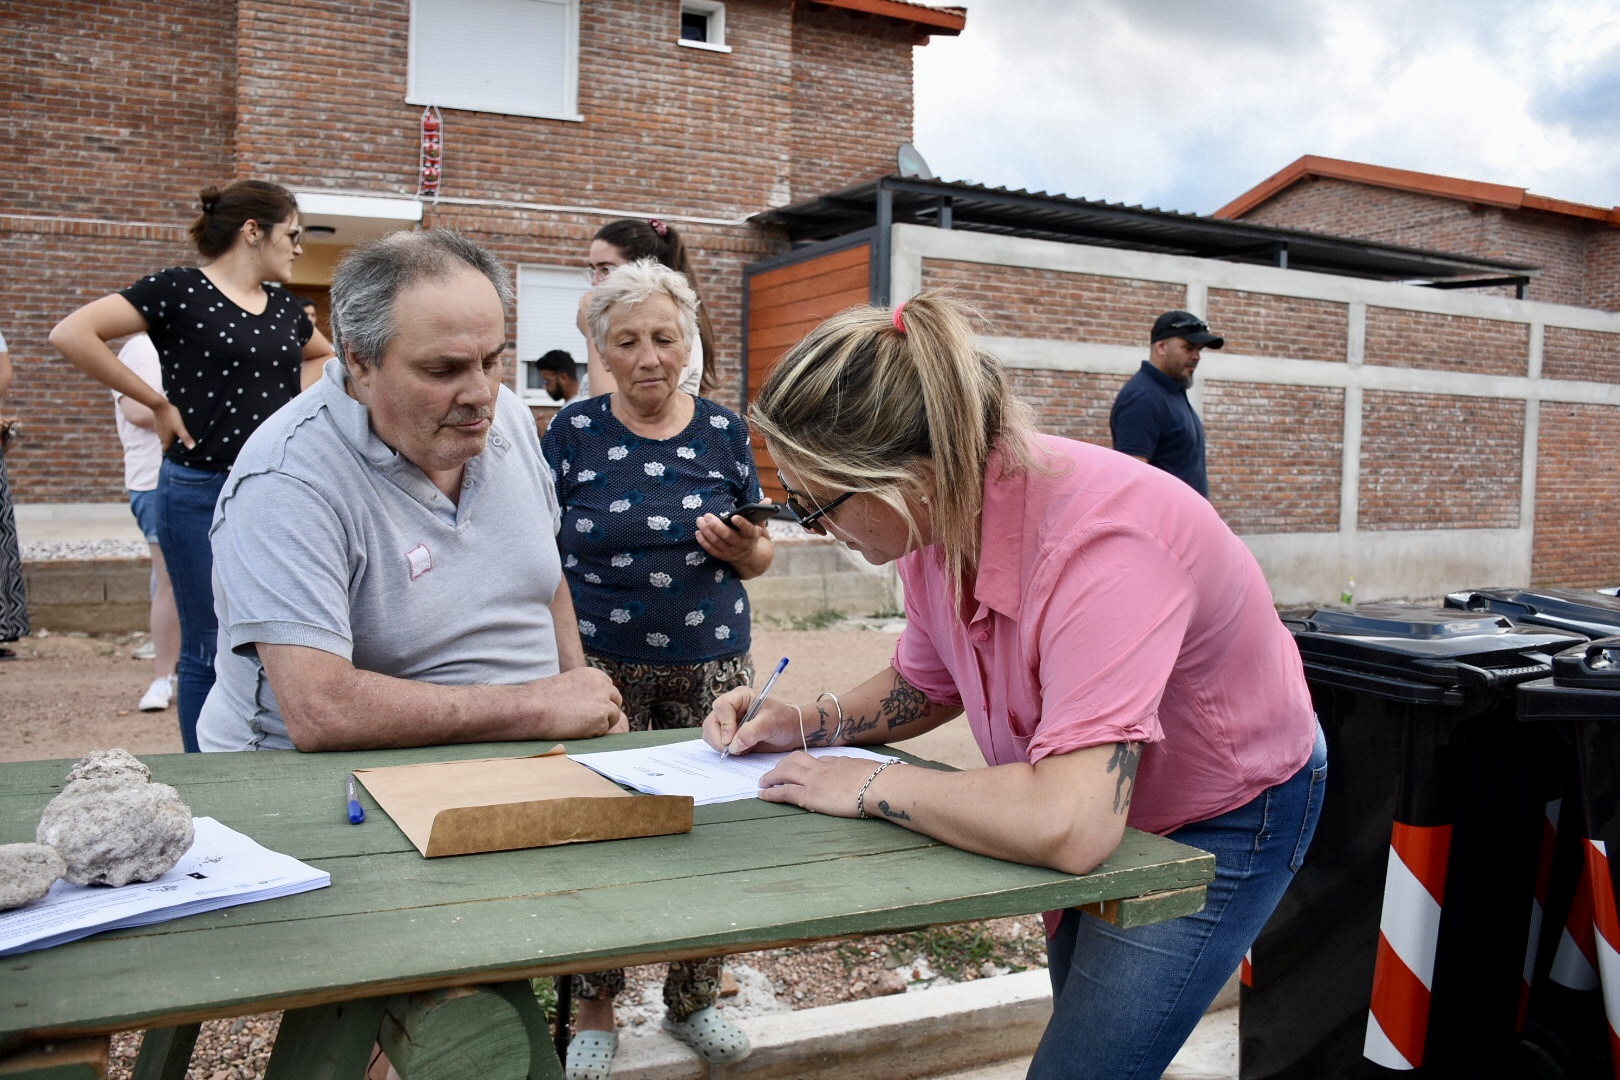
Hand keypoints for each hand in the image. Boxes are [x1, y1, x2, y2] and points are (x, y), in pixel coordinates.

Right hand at [152, 400, 195, 450]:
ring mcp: (159, 430)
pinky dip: (168, 432)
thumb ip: (186, 438)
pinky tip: (173, 428)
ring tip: (178, 436)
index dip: (171, 452)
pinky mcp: (158, 424)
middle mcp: (161, 437)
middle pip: (166, 444)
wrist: (160, 405)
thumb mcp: (180, 428)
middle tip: (181, 444)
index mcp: (166, 440)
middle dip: (172, 445)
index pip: (166, 450)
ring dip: (170, 438)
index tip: (177, 452)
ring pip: (165, 437)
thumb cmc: (171, 417)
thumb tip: (192, 447)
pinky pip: (164, 431)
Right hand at [529, 666, 627, 737]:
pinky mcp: (600, 719)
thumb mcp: (568, 684)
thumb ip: (584, 690)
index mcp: (594, 674)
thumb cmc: (541, 698)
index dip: (601, 700)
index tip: (591, 709)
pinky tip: (576, 730)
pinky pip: (604, 730)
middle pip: (616, 700)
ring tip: (579, 726)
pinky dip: (594, 733)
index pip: (608, 688)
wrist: (533, 707)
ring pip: (614, 716)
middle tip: (590, 721)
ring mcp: (603, 702)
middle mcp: (602, 685)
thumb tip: (593, 704)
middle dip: (606, 711)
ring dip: (601, 723)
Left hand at [694, 511, 765, 563]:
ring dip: (707, 531)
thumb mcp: (759, 525)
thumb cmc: (752, 534)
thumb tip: (768, 499)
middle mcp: (742, 545)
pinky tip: (698, 532)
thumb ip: (761, 511)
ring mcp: (732, 552)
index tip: (734, 516)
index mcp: (752, 535)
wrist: (751, 556)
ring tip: (700, 521)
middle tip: (707, 516)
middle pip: (728, 536)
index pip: (748, 530)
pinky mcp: (723, 556)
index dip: (742, 524)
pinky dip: (704, 541)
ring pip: (717, 542)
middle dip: (716, 526)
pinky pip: (711, 550)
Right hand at [702, 688, 805, 755]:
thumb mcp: (771, 723)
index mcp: (740, 697)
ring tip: (741, 750)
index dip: (724, 724)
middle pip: (711, 721)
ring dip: (720, 745)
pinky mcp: (729, 736)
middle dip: (718, 738)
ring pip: (710, 733)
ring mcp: (728, 722)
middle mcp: (730, 708)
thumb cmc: (784, 721)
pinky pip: (716, 743)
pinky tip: (741, 751)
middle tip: (732, 751)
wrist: (791, 732)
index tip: (730, 740)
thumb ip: (752, 732)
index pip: (722, 706)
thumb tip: (733, 745)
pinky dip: (724, 750)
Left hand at [757, 752, 890, 817]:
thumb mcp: (868, 770)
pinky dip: (771, 793)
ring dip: (771, 776)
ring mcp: (814, 779)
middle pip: (795, 760)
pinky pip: (784, 791)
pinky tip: (762, 795)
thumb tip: (862, 775)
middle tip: (772, 772)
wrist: (879, 784)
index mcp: (837, 762)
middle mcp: (822, 767)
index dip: (802, 764)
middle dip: (781, 766)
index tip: (796, 768)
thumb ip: (859, 772)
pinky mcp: (810, 795)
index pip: (814, 761)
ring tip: (763, 782)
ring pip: (784, 772)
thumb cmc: (881, 780)